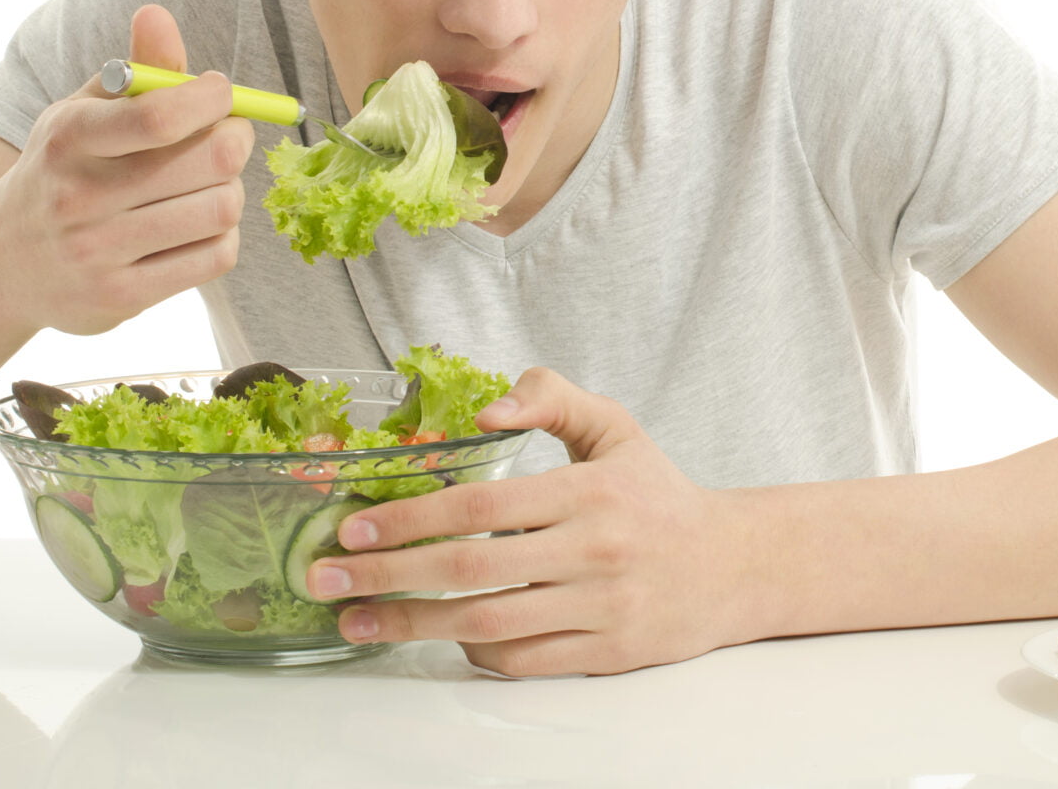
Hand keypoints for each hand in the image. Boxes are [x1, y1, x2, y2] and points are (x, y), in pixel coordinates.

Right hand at [0, 4, 254, 335]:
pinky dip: (223, 234)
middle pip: (211, 161)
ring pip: (221, 209)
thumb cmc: (63, 171)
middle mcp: (79, 196)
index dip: (213, 98)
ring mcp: (98, 252)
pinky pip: (215, 256)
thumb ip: (135, 68)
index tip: (221, 92)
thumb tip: (158, 14)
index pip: (159, 116)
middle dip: (235, 140)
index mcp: (70, 137)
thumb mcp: (83, 112)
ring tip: (210, 183)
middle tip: (229, 136)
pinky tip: (199, 224)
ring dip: (231, 190)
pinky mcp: (122, 297)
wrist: (0, 262)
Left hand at [309, 367, 752, 675]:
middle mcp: (595, 552)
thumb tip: (484, 407)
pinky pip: (521, 660)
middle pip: (471, 571)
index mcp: (590, 491)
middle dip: (387, 577)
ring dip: (412, 625)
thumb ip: (550, 396)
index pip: (483, 507)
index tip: (354, 528)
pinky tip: (440, 634)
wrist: (732, 566)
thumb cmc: (657, 494)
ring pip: (488, 625)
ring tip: (357, 621)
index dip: (410, 518)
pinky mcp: (606, 654)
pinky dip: (472, 650)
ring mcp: (600, 608)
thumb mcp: (613, 427)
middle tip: (326, 580)